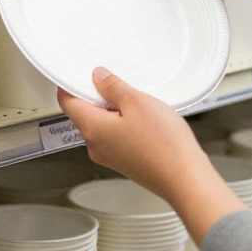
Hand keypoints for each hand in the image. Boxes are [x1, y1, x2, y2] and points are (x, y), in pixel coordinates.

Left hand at [59, 68, 247, 243]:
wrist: (185, 179)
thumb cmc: (164, 145)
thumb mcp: (138, 102)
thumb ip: (113, 86)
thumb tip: (98, 77)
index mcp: (92, 129)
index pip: (66, 102)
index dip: (69, 83)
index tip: (79, 71)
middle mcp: (96, 146)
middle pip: (83, 113)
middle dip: (96, 95)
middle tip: (115, 81)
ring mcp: (110, 156)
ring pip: (102, 125)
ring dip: (113, 109)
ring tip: (136, 102)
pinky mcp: (124, 162)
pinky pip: (115, 136)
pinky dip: (123, 123)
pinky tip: (144, 119)